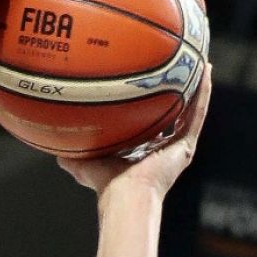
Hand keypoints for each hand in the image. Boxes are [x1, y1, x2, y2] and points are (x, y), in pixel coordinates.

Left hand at [58, 66, 212, 197]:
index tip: (153, 88)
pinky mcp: (186, 145)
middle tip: (181, 68)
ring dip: (196, 86)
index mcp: (146, 152)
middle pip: (175, 113)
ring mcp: (179, 147)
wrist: (124, 194)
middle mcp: (166, 148)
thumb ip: (72, 152)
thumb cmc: (105, 184)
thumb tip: (52, 146)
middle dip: (178, 92)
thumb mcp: (83, 163)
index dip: (154, 106)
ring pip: (191, 109)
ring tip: (199, 62)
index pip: (153, 123)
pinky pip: (197, 113)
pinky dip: (202, 92)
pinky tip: (204, 72)